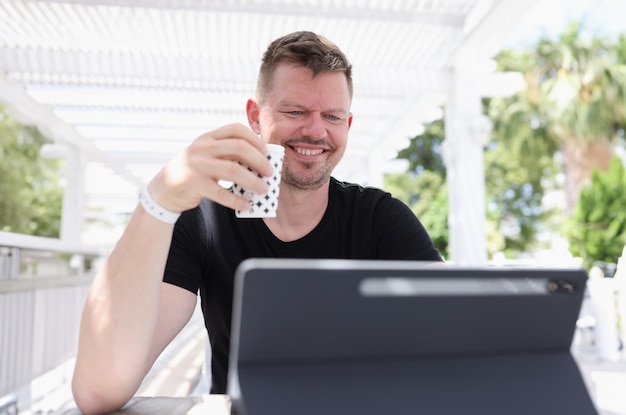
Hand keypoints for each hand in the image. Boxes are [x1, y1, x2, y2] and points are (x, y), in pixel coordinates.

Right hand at [147, 123, 273, 212]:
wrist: (163, 190)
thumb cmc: (193, 173)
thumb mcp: (206, 156)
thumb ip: (226, 154)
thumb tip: (260, 162)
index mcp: (207, 138)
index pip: (236, 130)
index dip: (255, 139)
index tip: (266, 152)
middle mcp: (201, 148)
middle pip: (239, 148)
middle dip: (259, 160)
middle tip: (270, 172)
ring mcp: (196, 165)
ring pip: (233, 170)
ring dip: (253, 181)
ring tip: (264, 190)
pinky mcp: (193, 184)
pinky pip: (221, 192)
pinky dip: (237, 200)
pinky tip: (246, 205)